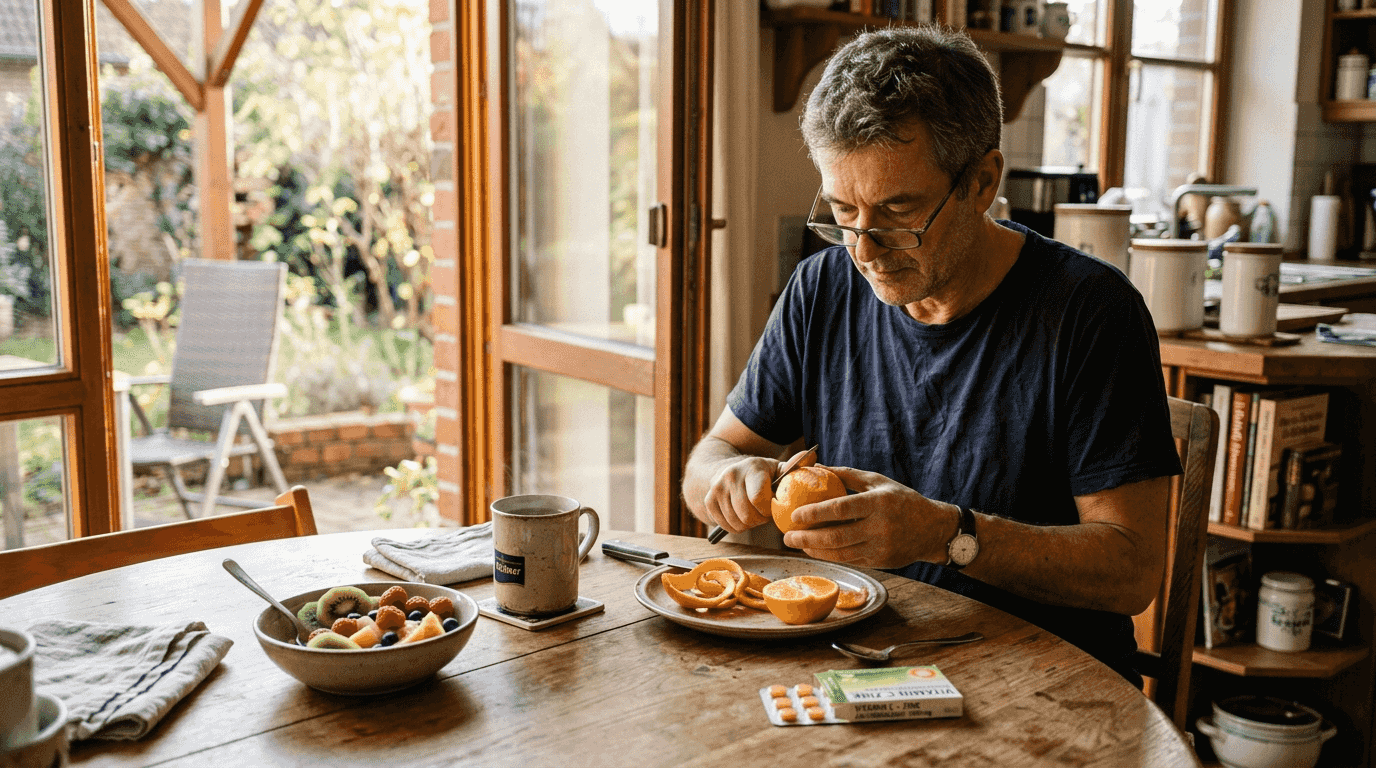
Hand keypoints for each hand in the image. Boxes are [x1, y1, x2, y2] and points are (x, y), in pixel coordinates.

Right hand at [700, 448, 816, 534]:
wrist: (725, 470)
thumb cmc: (760, 475)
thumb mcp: (777, 470)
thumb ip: (794, 467)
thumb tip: (814, 455)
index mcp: (752, 467)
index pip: (758, 499)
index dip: (768, 509)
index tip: (772, 505)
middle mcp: (732, 475)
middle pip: (748, 515)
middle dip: (759, 519)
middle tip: (762, 511)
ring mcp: (717, 488)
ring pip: (737, 523)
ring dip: (748, 523)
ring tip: (752, 512)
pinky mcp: (708, 500)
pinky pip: (726, 526)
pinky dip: (736, 526)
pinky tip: (740, 514)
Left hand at [781, 465, 957, 568]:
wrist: (932, 529)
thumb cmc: (901, 500)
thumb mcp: (877, 481)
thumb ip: (846, 475)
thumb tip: (815, 466)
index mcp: (878, 503)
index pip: (840, 509)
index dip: (815, 513)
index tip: (795, 515)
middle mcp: (879, 528)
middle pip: (836, 537)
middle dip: (807, 538)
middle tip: (787, 536)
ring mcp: (880, 548)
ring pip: (840, 553)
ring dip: (815, 550)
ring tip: (797, 543)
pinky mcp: (879, 563)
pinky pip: (849, 560)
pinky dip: (829, 556)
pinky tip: (815, 550)